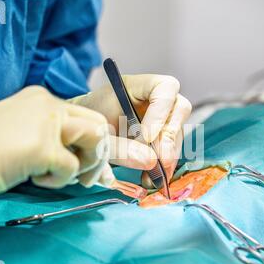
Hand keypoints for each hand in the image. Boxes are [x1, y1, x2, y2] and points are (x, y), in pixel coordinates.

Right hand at [0, 86, 111, 204]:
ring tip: (58, 174)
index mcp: (43, 100)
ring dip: (85, 164)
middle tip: (81, 173)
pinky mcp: (42, 146)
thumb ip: (53, 137)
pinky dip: (59, 181)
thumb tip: (85, 160)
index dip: (95, 142)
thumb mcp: (23, 133)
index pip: (87, 116)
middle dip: (98, 152)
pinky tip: (36, 178)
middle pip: (98, 124)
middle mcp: (48, 105)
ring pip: (95, 139)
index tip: (88, 164)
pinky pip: (73, 168)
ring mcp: (46, 123)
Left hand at [69, 75, 191, 185]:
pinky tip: (151, 178)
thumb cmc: (89, 123)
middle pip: (179, 111)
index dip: (160, 113)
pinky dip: (164, 165)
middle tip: (159, 162)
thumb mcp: (100, 134)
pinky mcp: (163, 134)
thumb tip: (152, 162)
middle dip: (169, 139)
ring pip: (177, 132)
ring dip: (168, 156)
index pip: (165, 89)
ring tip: (151, 177)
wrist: (84, 131)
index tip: (146, 138)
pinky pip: (172, 147)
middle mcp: (155, 97)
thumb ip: (122, 146)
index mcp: (138, 85)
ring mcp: (162, 115)